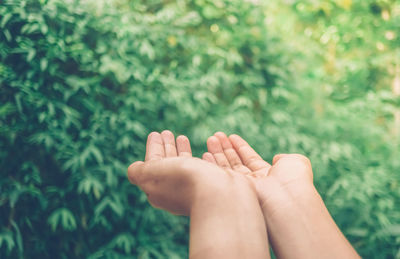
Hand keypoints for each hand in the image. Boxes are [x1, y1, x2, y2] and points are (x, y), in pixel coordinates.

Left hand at [127, 131, 270, 258]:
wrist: (223, 197)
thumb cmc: (186, 182)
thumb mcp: (154, 174)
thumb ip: (140, 171)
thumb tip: (133, 169)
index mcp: (163, 190)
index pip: (154, 166)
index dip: (153, 149)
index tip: (155, 133)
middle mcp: (183, 191)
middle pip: (172, 166)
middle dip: (168, 148)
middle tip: (167, 132)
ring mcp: (205, 188)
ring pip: (191, 166)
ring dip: (185, 150)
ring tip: (183, 136)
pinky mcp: (225, 183)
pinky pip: (214, 166)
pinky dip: (209, 154)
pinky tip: (208, 149)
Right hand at [203, 132, 359, 258]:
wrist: (288, 199)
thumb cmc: (294, 180)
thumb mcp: (295, 161)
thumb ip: (284, 157)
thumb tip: (277, 158)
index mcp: (268, 175)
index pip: (250, 159)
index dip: (240, 147)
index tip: (230, 136)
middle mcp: (254, 182)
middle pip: (236, 162)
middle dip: (225, 148)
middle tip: (215, 136)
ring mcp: (243, 187)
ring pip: (226, 168)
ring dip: (217, 152)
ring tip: (210, 139)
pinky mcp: (233, 191)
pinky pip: (220, 175)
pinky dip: (212, 163)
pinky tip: (205, 152)